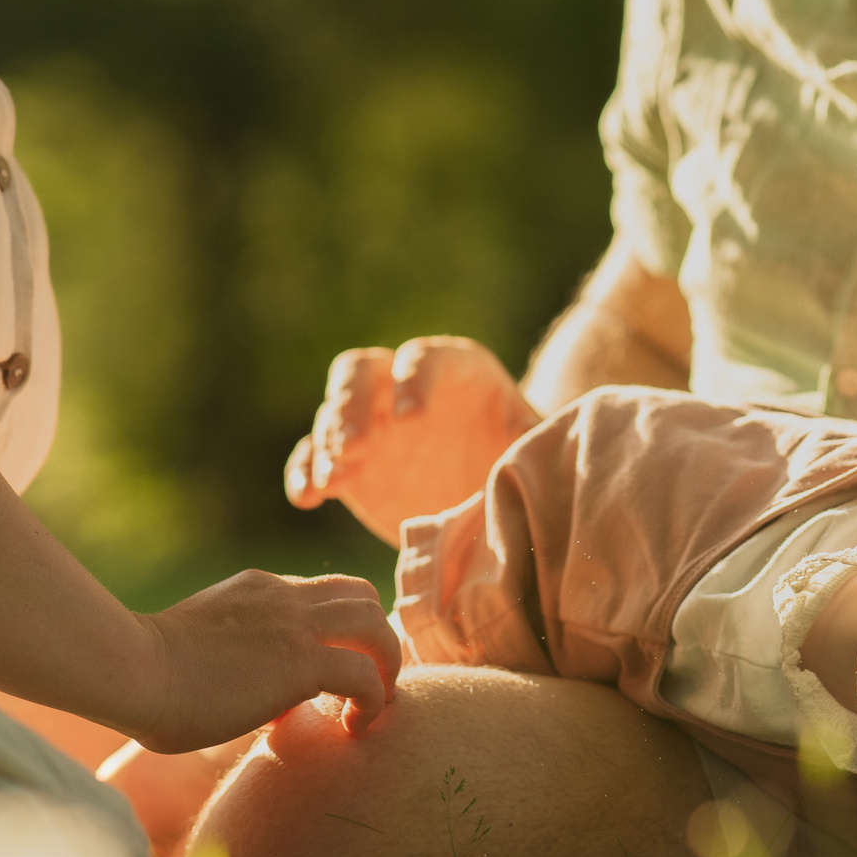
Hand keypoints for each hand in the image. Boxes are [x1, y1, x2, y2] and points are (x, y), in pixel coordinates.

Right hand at [126, 570, 401, 753]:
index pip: (323, 594)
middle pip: (362, 595)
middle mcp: (283, 596)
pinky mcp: (300, 660)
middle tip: (368, 684)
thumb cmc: (147, 678)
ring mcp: (294, 623)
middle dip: (376, 638)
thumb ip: (239, 663)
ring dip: (386, 664)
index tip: (335, 674)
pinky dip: (374, 699)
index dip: (341, 630)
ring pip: (375, 623)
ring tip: (374, 705)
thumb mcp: (203, 653)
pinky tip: (356, 726)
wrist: (133, 670)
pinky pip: (364, 674)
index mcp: (260, 591)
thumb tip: (265, 705)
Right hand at [284, 337, 539, 543]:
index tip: (412, 418)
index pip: (424, 358)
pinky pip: (314, 458)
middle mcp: (404, 388)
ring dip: (327, 443)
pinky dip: (306, 473)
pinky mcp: (351, 463)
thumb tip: (550, 447)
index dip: (415, 379)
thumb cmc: (526, 459)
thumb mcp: (535, 445)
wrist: (501, 493)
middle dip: (353, 406)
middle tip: (353, 447)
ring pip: (332, 414)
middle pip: (362, 373)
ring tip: (333, 479)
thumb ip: (537, 439)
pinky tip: (309, 498)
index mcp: (455, 371)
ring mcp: (372, 424)